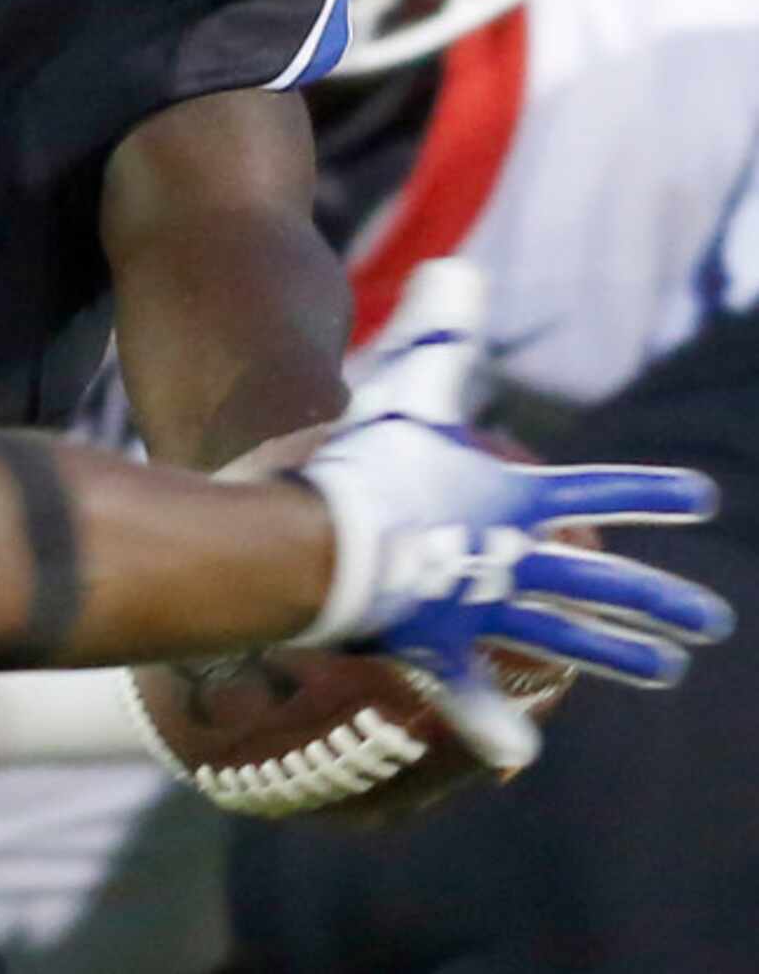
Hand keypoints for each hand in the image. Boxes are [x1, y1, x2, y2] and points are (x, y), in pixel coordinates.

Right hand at [291, 260, 733, 769]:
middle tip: (713, 624)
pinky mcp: (434, 648)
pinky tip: (521, 754)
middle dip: (661, 602)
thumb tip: (459, 269)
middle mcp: (511, 559)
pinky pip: (468, 693)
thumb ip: (434, 337)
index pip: (598, 490)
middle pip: (603, 584)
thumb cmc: (355, 464)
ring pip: (566, 641)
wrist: (309, 540)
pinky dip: (492, 723)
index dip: (652, 493)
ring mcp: (480, 610)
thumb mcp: (400, 392)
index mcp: (511, 499)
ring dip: (619, 656)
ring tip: (667, 672)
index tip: (705, 499)